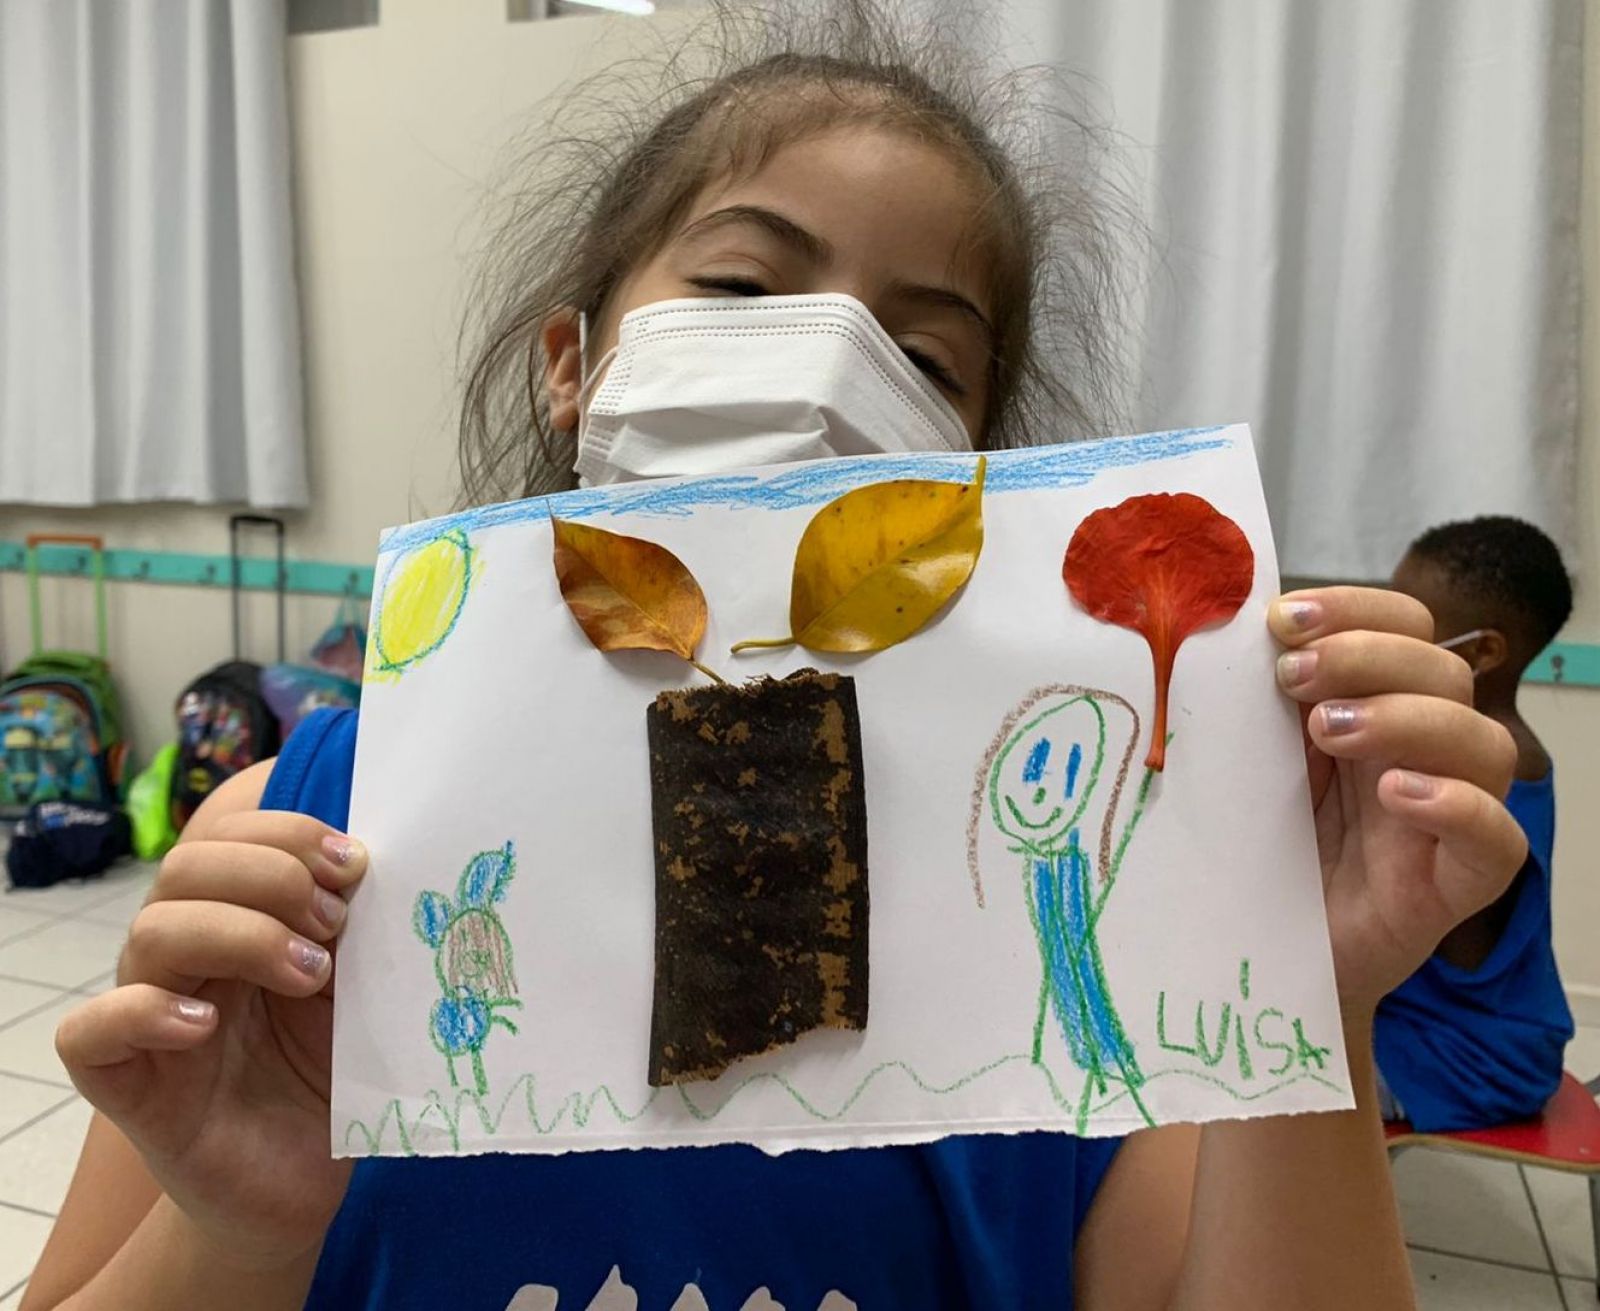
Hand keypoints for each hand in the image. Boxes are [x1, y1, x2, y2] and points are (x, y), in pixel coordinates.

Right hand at [55, 810, 366, 1268]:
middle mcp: (188, 956)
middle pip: (186, 869)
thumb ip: (355, 928)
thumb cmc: (328, 1075)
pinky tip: (204, 1025)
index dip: (286, 833)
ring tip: (310, 974)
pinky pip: (89, 1033)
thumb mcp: (358, 989)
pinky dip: (142, 1011)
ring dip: (239, 935)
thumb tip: (373, 864)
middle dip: (270, 876)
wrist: (300, 1183)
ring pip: (151, 932)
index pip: (230, 836)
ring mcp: (152, 1017)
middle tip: (334, 924)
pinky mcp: (128, 1085)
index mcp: (239, 918)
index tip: (352, 864)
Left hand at [1269, 587, 1524, 1015]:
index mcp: (1371, 706)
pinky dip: (1459, 805)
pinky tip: (1398, 794)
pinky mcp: (1455, 885)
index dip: (1356, 608)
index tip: (1281, 619)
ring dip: (1406, 718)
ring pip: (1485, 743)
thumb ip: (1244, 702)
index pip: (1403, 627)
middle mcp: (1418, 752)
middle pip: (1443, 672)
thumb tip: (1213, 629)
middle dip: (1366, 656)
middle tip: (1290, 676)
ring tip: (1327, 730)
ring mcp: (1444, 818)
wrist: (1254, 956)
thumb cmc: (1251, 850)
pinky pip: (1500, 839)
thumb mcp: (1240, 762)